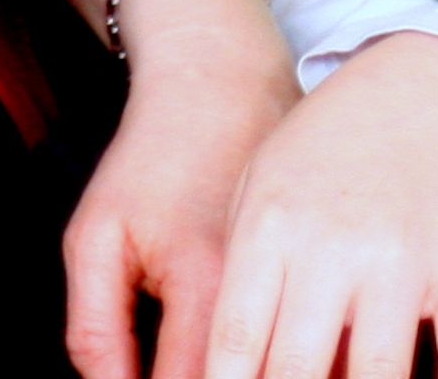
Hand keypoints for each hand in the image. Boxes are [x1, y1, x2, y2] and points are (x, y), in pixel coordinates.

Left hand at [61, 0, 297, 378]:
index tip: (148, 378)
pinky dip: (303, 364)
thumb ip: (96, 330)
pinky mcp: (341, 286)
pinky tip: (275, 358)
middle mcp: (272, 297)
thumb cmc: (154, 162)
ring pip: (307, 375)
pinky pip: (331, 355)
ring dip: (268, 373)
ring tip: (239, 360)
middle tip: (191, 365)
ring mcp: (319, 290)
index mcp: (205, 288)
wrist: (224, 87)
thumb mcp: (96, 237)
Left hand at [199, 33, 437, 378]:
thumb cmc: (324, 147)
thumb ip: (244, 272)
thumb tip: (228, 360)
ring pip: (379, 376)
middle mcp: (332, 245)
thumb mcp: (259, 187)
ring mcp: (401, 259)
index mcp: (270, 226)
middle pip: (298, 368)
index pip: (235, 336)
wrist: (417, 86)